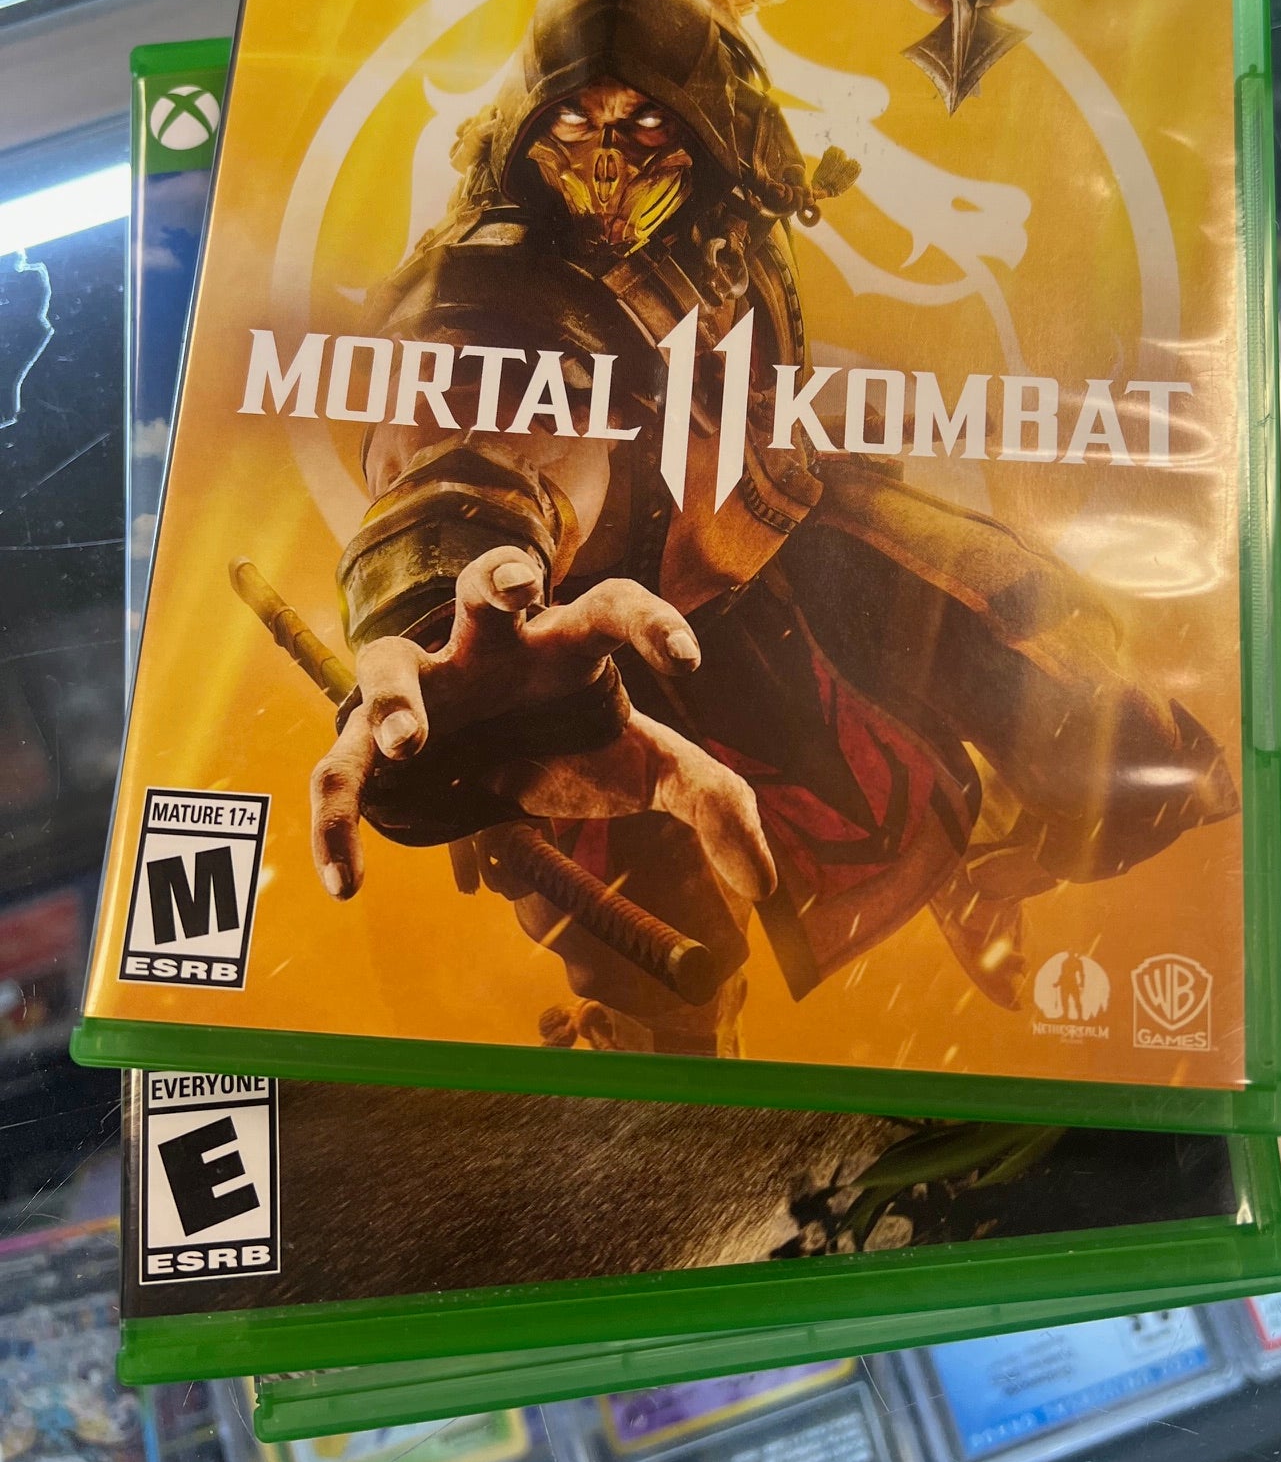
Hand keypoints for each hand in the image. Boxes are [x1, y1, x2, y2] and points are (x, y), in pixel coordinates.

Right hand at [310, 545, 775, 904]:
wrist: (484, 761)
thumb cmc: (569, 743)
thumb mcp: (642, 767)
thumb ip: (709, 802)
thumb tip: (766, 883)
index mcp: (567, 643)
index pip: (612, 605)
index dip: (653, 622)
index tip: (691, 664)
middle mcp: (492, 648)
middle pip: (486, 581)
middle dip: (497, 574)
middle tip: (517, 590)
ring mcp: (427, 686)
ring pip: (388, 660)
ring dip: (395, 693)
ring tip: (412, 743)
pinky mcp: (372, 742)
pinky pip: (339, 770)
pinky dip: (333, 825)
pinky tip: (343, 887)